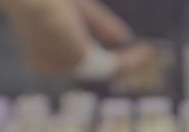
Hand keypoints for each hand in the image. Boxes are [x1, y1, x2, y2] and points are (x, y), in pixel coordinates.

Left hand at [3, 0, 153, 77]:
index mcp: (39, 49)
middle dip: (118, 62)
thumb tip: (124, 38)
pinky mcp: (77, 61)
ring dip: (129, 63)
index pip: (74, 54)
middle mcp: (48, 63)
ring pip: (102, 68)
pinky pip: (110, 66)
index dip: (99, 48)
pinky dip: (130, 60)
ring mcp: (62, 66)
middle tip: (142, 54)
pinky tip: (145, 52)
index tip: (121, 41)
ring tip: (149, 53)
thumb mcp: (77, 7)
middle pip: (90, 66)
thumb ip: (99, 22)